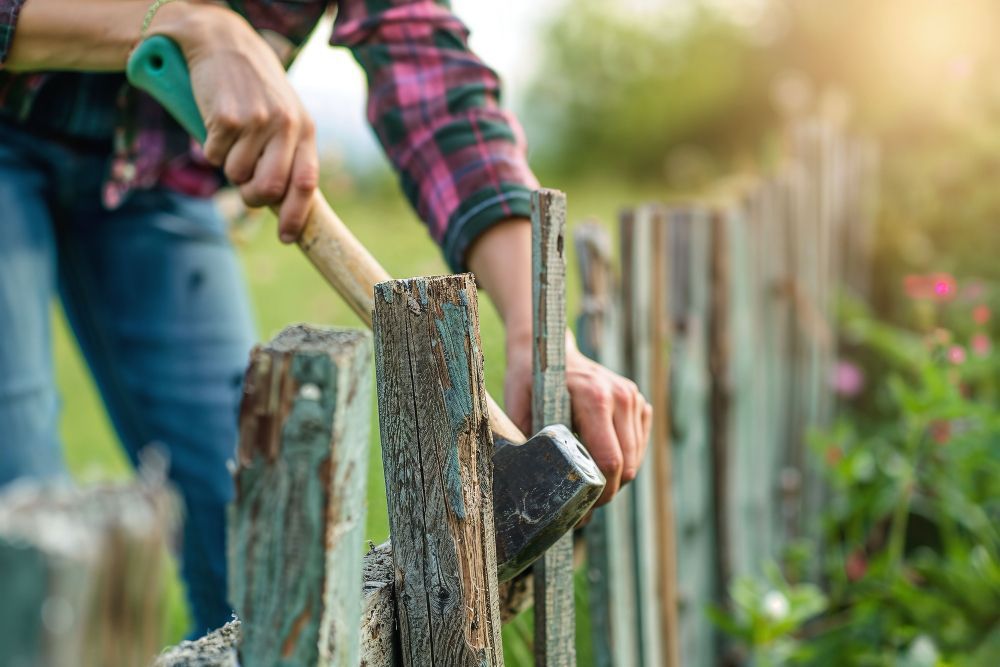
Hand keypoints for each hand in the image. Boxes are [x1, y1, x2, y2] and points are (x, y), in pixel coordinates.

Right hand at [153, 4, 317, 241]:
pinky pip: (213, 156)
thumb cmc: (255, 88)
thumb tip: (282, 202)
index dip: (296, 216)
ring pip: (236, 176)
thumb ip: (288, 152)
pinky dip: (210, 147)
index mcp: (305, 129)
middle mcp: (286, 126)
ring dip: (228, 165)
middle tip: (244, 187)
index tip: (287, 237)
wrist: (223, 43)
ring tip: (231, 138)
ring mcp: (257, 121)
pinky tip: (216, 123)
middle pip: (268, 189)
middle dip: (252, 197)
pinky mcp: (226, 117)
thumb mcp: (284, 114)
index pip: (306, 184)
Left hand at [504, 331, 652, 506]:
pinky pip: (639, 446)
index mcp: (595, 397)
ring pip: (635, 459)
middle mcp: (621, 396)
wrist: (549, 349)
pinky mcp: (639, 402)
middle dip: (607, 491)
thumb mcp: (519, 407)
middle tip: (582, 507)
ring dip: (615, 477)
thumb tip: (529, 485)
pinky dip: (623, 460)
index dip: (598, 493)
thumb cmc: (530, 379)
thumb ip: (527, 442)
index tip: (581, 510)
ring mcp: (633, 397)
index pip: (610, 460)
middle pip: (627, 465)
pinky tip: (598, 458)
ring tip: (588, 482)